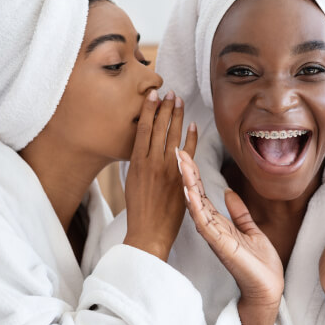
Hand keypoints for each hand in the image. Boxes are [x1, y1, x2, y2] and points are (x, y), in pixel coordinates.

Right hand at [123, 90, 196, 260]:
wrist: (149, 232)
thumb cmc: (138, 209)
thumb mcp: (131, 181)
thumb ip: (138, 162)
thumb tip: (142, 145)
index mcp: (137, 162)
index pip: (143, 128)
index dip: (149, 109)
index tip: (153, 95)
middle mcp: (152, 162)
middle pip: (159, 127)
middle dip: (165, 108)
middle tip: (170, 92)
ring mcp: (168, 169)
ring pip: (173, 135)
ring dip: (177, 116)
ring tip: (180, 101)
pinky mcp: (181, 178)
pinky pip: (189, 152)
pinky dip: (191, 137)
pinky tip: (193, 124)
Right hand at [177, 149, 282, 324]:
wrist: (268, 289)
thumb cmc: (260, 264)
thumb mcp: (251, 230)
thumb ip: (238, 212)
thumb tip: (228, 192)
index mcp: (219, 224)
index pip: (202, 195)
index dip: (194, 175)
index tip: (185, 155)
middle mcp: (213, 229)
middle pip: (195, 196)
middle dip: (187, 174)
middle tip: (177, 152)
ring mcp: (214, 237)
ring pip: (196, 206)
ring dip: (188, 184)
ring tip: (180, 165)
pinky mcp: (220, 245)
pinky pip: (205, 223)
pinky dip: (196, 207)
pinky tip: (189, 192)